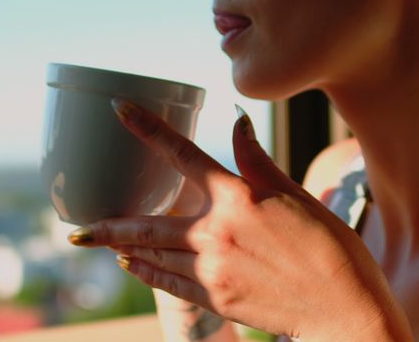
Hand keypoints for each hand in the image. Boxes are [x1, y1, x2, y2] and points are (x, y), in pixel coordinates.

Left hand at [68, 100, 410, 340]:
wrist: (342, 308)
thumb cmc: (329, 247)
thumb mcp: (295, 194)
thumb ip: (257, 160)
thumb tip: (237, 120)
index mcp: (237, 197)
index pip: (182, 153)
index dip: (148, 128)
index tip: (119, 109)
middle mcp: (216, 232)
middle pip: (146, 223)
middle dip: (106, 225)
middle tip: (75, 228)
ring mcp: (212, 270)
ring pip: (153, 255)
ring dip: (124, 247)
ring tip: (99, 241)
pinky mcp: (215, 299)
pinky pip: (168, 283)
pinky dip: (146, 271)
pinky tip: (132, 264)